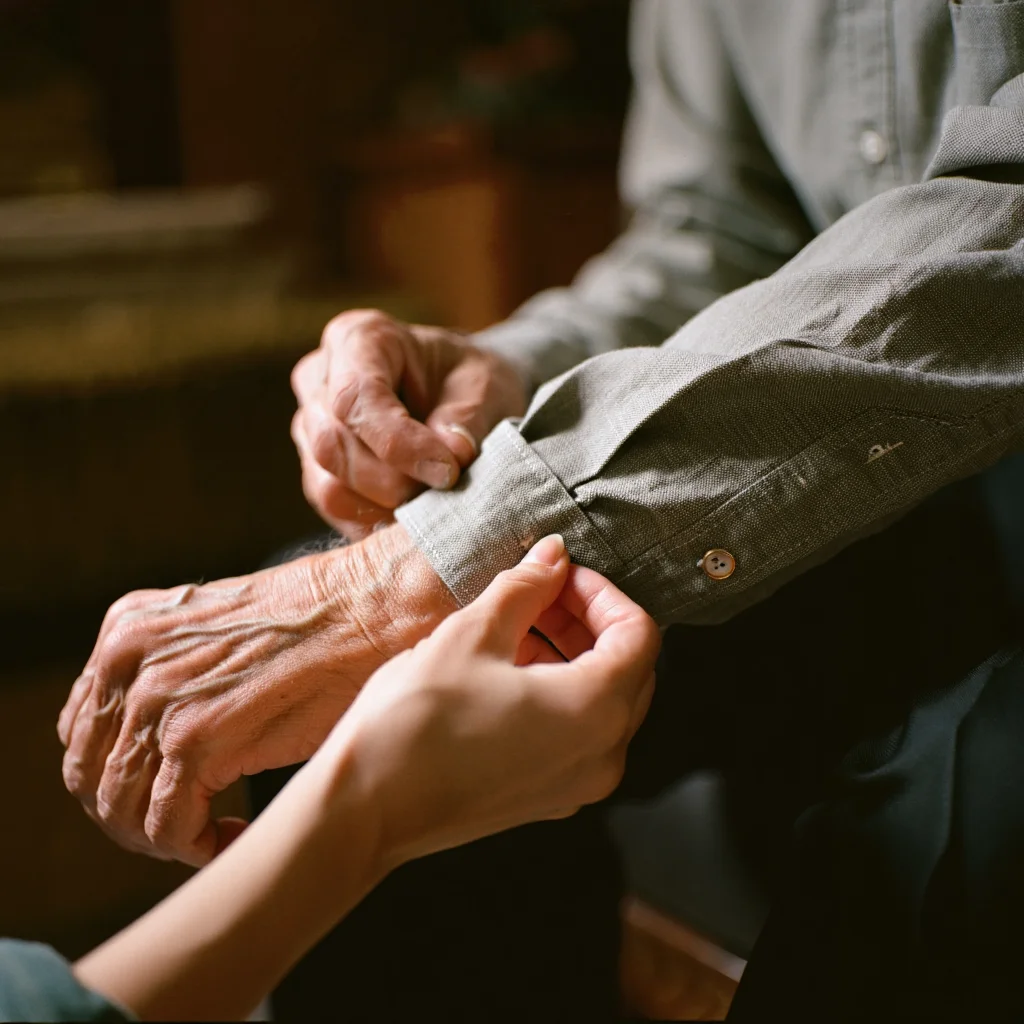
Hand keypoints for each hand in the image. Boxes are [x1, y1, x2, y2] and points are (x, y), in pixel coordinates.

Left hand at [56, 525, 456, 865]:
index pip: (84, 730)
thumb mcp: (216, 634)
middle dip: (135, 814)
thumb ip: (170, 673)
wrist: (365, 610)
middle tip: (188, 826)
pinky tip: (233, 833)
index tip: (167, 793)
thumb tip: (155, 744)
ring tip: (213, 833)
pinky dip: (195, 846)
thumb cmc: (315, 624)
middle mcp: (126, 661)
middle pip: (92, 775)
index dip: (119, 776)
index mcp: (125, 631)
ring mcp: (155, 700)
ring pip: (121, 809)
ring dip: (164, 837)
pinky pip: (167, 827)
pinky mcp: (194, 738)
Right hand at [291, 309, 526, 537]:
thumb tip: (453, 453)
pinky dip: (374, 520)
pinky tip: (412, 515)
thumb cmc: (469, 382)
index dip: (398, 443)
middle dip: (392, 482)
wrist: (460, 396)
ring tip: (431, 504)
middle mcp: (321, 379)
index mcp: (359, 338)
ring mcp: (311, 426)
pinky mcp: (316, 469)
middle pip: (331, 444)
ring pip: (326, 484)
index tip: (448, 471)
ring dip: (383, 506)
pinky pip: (333, 508)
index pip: (355, 396)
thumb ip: (470, 417)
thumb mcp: (486, 387)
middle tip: (444, 492)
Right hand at [330, 534, 661, 867]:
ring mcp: (577, 784)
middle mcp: (602, 755)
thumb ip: (526, 587)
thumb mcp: (473, 634)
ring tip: (518, 626)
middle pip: (630, 669)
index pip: (638, 634)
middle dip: (591, 622)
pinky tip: (508, 670)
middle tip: (542, 593)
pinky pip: (579, 734)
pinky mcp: (548, 798)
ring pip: (605, 703)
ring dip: (574, 655)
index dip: (603, 593)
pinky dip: (560, 693)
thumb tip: (553, 556)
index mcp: (596, 711)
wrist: (365, 807)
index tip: (560, 576)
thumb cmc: (415, 722)